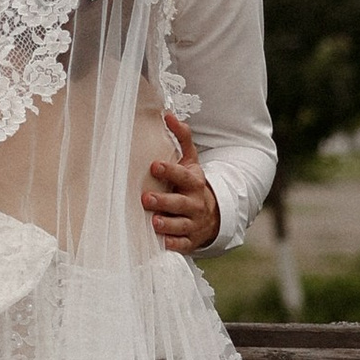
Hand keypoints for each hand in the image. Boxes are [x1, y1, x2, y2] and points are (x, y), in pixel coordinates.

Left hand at [141, 111, 220, 255]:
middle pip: (181, 202)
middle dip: (164, 201)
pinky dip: (174, 244)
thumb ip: (181, 138)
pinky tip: (162, 243)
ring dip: (167, 224)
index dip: (170, 170)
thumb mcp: (191, 161)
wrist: (213, 214)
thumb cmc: (192, 184)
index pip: (183, 175)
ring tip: (153, 222)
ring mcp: (193, 223)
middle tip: (146, 198)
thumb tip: (168, 115)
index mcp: (194, 182)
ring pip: (181, 224)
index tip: (154, 166)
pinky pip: (183, 244)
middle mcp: (195, 203)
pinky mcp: (190, 240)